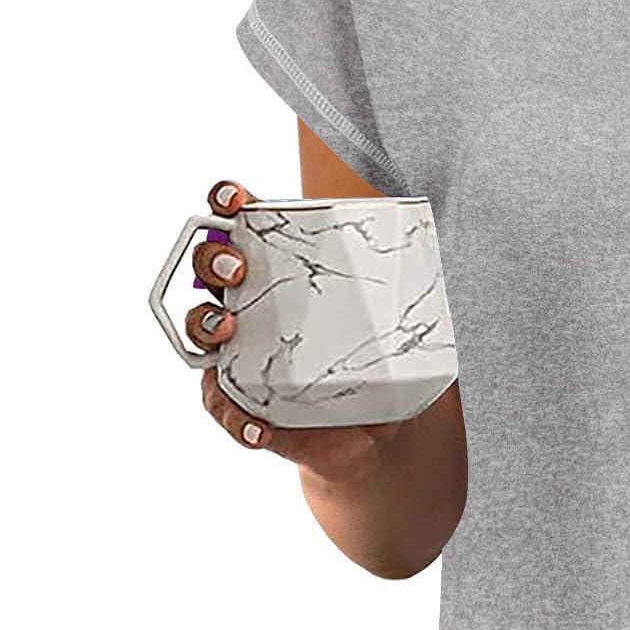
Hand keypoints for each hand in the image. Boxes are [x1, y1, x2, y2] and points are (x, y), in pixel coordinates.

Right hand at [188, 177, 414, 483]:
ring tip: (229, 330)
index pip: (240, 224)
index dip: (226, 202)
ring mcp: (237, 353)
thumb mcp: (393, 320)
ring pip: (200, 332)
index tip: (235, 198)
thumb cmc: (376, 359)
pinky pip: (223, 408)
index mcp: (278, 271)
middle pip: (208, 269)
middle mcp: (247, 304)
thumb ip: (400, 287)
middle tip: (237, 269)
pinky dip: (236, 418)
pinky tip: (257, 426)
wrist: (376, 431)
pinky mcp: (241, 402)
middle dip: (213, 260)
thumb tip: (429, 255)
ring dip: (207, 324)